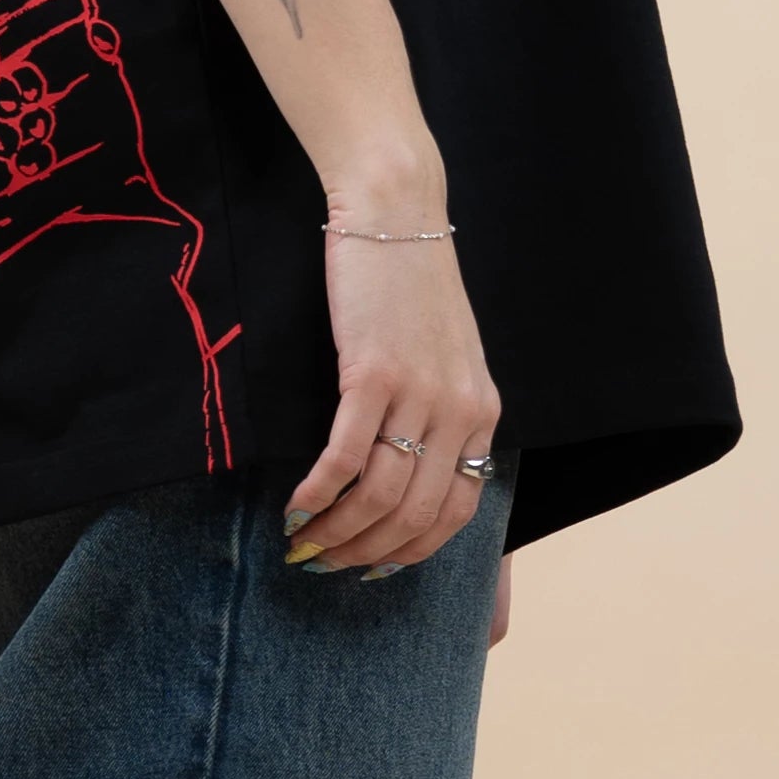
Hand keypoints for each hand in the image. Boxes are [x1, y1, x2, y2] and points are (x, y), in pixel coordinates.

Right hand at [284, 232, 500, 574]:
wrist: (396, 210)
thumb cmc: (411, 284)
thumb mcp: (446, 356)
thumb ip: (438, 413)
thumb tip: (404, 474)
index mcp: (483, 414)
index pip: (456, 512)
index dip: (411, 553)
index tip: (371, 568)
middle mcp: (461, 412)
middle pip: (415, 516)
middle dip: (365, 553)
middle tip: (322, 564)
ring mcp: (420, 394)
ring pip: (380, 496)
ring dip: (336, 532)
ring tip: (301, 543)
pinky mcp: (374, 373)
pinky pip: (346, 458)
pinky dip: (318, 494)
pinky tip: (294, 505)